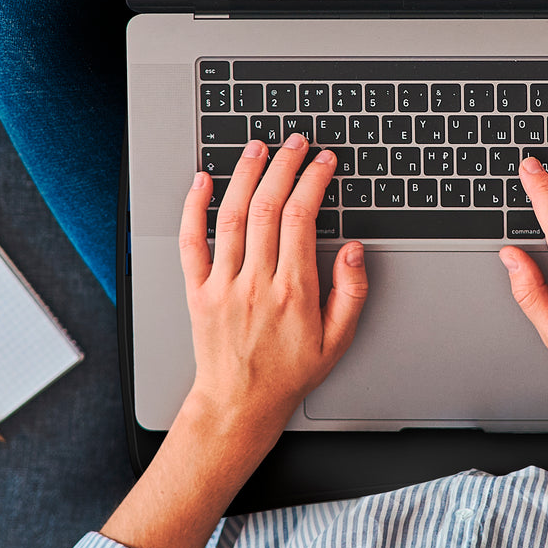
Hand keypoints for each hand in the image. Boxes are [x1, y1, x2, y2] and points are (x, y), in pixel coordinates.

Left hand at [179, 136, 368, 441]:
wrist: (239, 405)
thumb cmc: (289, 373)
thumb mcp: (338, 340)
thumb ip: (352, 291)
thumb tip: (356, 249)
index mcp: (293, 291)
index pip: (301, 218)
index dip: (314, 181)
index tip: (325, 162)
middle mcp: (256, 282)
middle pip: (267, 206)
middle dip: (285, 165)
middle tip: (296, 142)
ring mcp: (223, 284)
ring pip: (231, 216)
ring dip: (245, 174)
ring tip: (258, 146)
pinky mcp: (197, 291)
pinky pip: (191, 242)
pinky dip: (194, 207)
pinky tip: (202, 180)